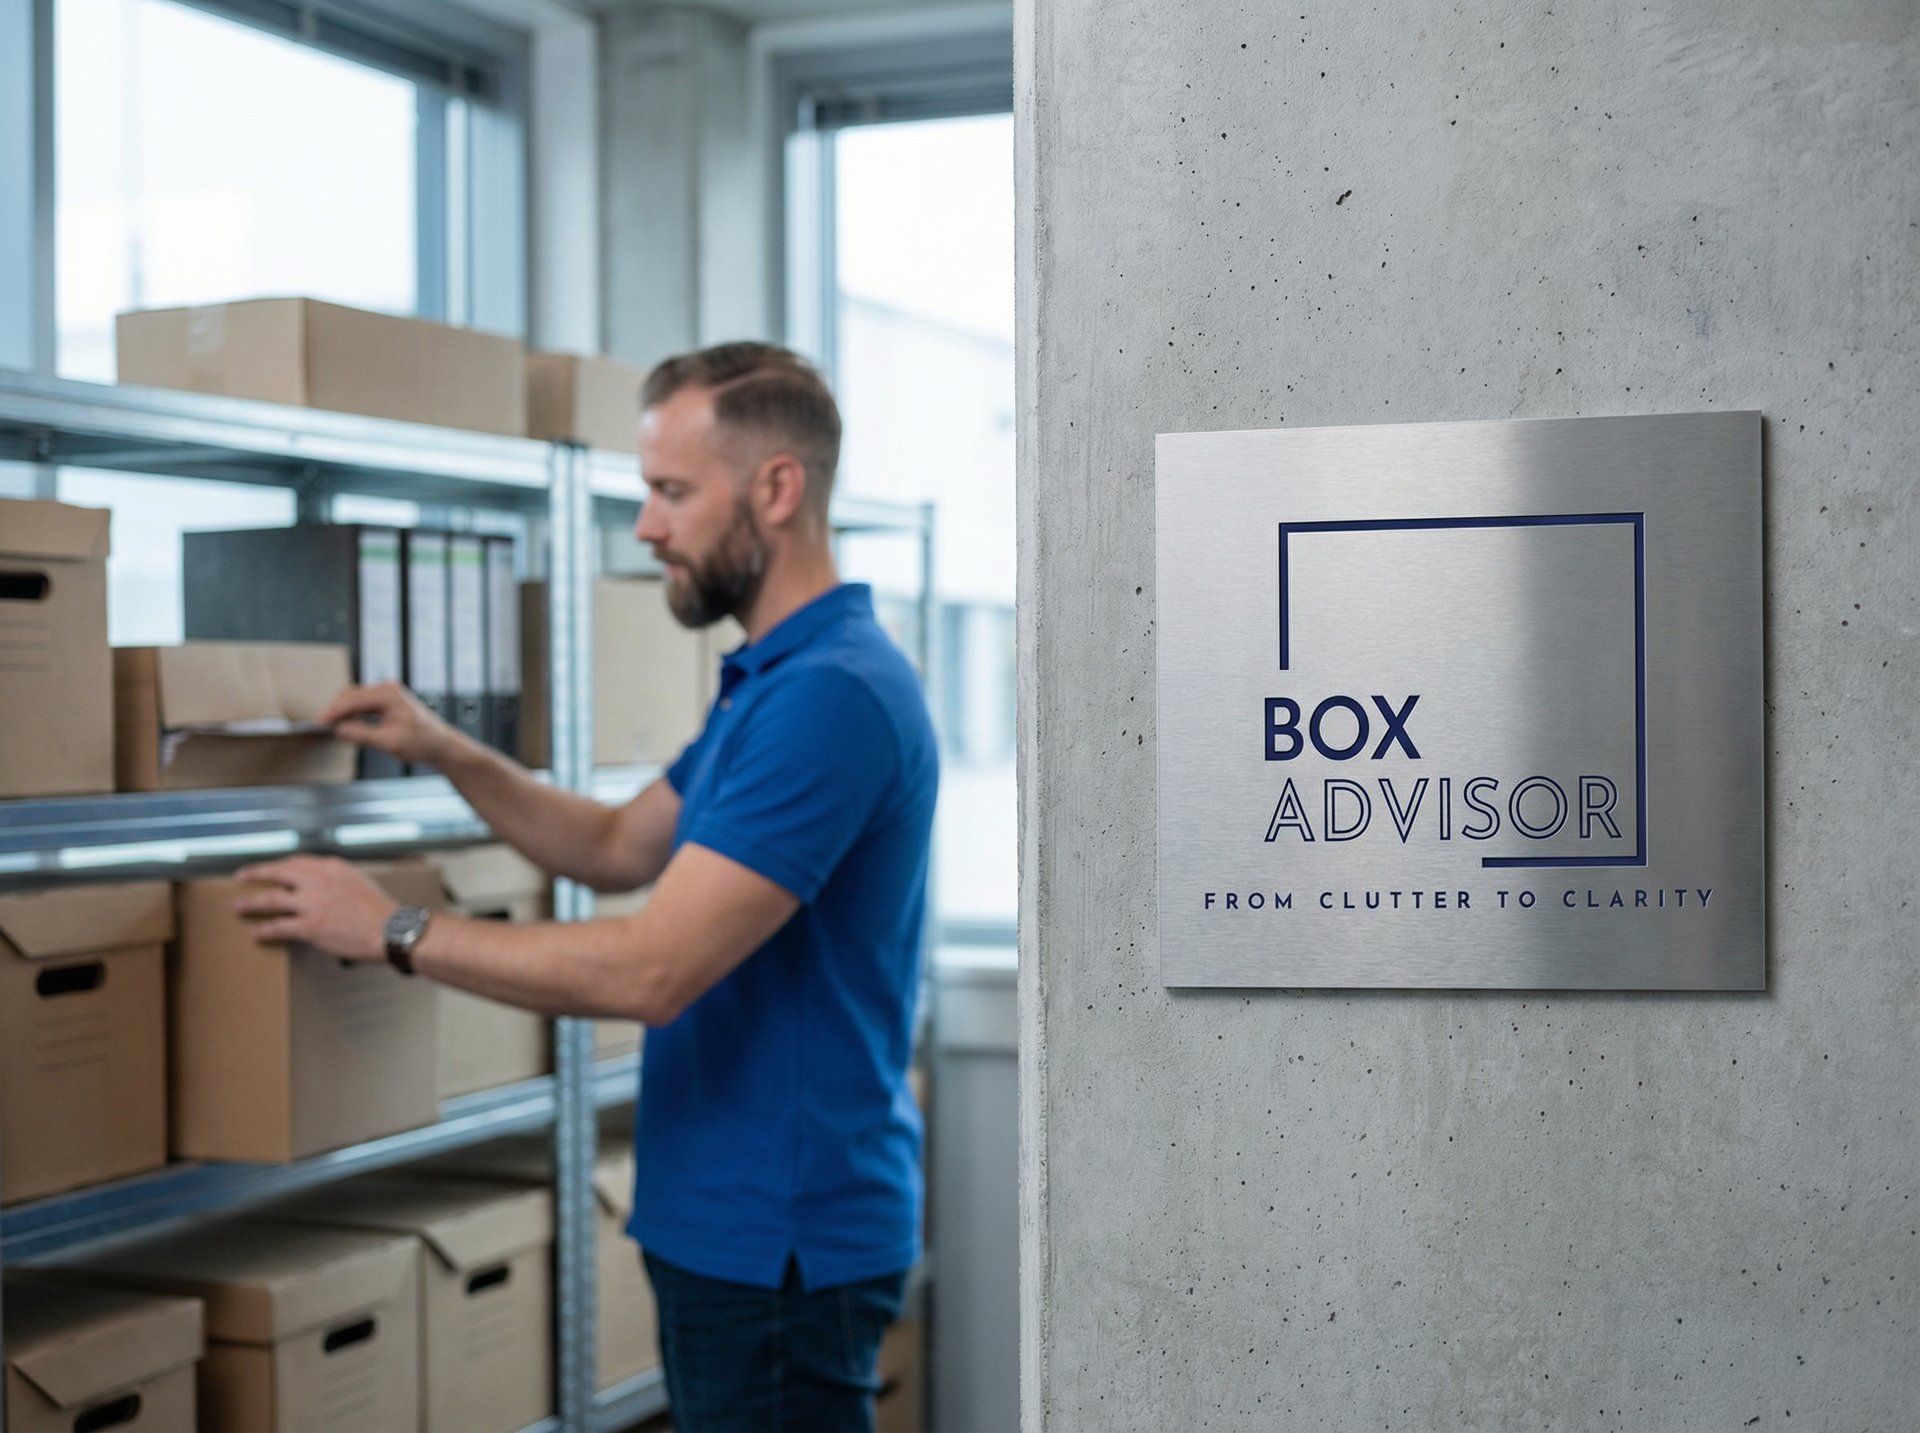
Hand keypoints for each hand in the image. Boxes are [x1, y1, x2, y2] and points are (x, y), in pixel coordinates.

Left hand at [233, 855, 395, 962]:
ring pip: (271, 899)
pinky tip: (255, 932)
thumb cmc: (381, 910)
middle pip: (278, 873)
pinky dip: (264, 930)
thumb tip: (324, 885)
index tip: (270, 868)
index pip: (297, 862)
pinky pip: (278, 927)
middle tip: (242, 877)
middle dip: (256, 874)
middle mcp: (317, 881)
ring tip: (239, 906)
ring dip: (251, 903)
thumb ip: (338, 879)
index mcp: (331, 868)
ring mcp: (311, 903)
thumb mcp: (360, 881)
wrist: (391, 929)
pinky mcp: (309, 926)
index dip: (279, 865)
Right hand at [319, 682, 454, 766]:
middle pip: (351, 695)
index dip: (334, 712)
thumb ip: (362, 734)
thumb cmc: (424, 742)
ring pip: (356, 699)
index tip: (320, 722)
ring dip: (343, 711)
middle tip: (322, 725)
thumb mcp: (390, 742)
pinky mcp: (388, 703)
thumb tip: (340, 730)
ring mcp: (388, 695)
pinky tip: (346, 724)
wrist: (442, 746)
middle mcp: (388, 690)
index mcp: (389, 694)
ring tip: (331, 726)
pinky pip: (363, 704)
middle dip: (336, 710)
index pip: (353, 699)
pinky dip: (352, 713)